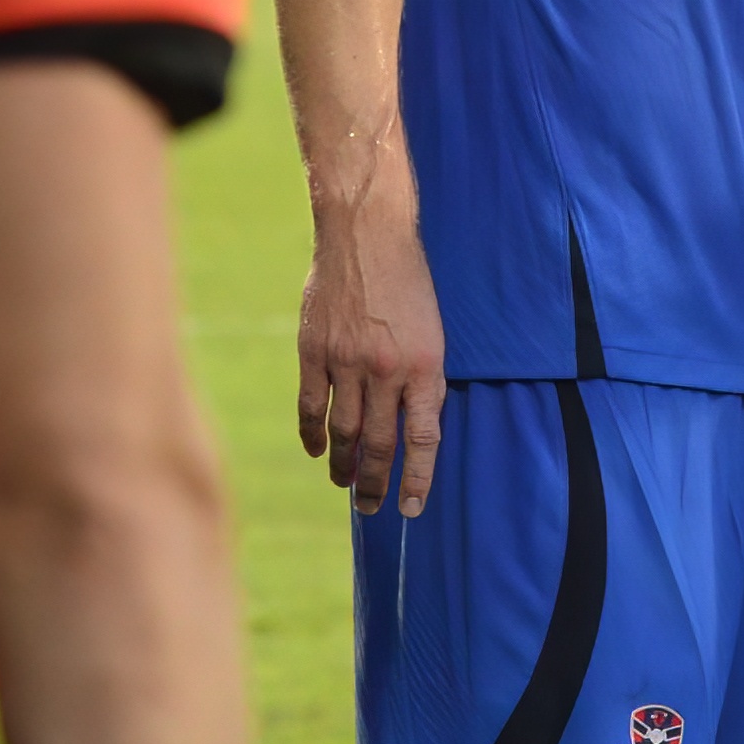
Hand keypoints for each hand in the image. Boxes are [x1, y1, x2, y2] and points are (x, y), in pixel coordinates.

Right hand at [295, 181, 446, 513]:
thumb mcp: (433, 331)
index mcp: (424, 366)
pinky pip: (310, 405)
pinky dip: (312, 433)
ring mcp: (346, 361)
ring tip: (346, 485)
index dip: (417, 478)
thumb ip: (423, 379)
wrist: (367, 235)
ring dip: (345, 465)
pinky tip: (317, 451)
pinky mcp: (313, 350)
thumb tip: (414, 427)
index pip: (423, 438)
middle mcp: (386, 370)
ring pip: (344, 431)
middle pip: (380, 444)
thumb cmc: (409, 284)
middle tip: (373, 508)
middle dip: (377, 483)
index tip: (411, 508)